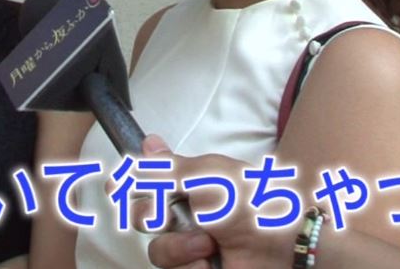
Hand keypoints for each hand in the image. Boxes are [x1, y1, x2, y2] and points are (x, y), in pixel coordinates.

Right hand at [140, 136, 299, 268]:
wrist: (286, 249)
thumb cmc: (252, 204)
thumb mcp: (209, 176)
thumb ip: (169, 167)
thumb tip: (146, 141)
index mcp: (193, 186)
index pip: (150, 183)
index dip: (128, 183)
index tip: (114, 185)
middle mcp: (190, 216)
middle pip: (143, 219)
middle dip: (151, 218)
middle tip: (166, 216)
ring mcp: (195, 249)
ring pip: (158, 253)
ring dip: (179, 249)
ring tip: (209, 246)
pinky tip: (212, 264)